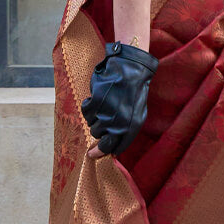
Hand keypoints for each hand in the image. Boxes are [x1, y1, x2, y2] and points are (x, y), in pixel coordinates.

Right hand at [82, 41, 158, 158]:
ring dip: (95, 119)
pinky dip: (88, 106)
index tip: (96, 153)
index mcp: (131, 128)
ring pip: (92, 127)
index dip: (104, 151)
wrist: (130, 70)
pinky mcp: (95, 103)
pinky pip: (86, 113)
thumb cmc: (134, 92)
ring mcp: (105, 114)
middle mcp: (118, 124)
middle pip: (100, 140)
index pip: (114, 148)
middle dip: (98, 139)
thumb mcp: (137, 115)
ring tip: (104, 106)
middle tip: (96, 138)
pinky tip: (96, 99)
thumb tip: (113, 149)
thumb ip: (126, 132)